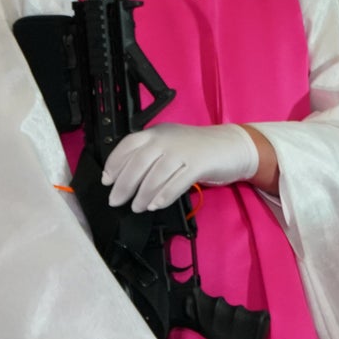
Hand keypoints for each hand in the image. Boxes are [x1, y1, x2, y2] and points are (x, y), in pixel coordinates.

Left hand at [103, 123, 258, 211]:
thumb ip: (149, 154)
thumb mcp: (170, 144)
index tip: (107, 181)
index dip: (114, 164)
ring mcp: (183, 151)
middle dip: (124, 185)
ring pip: (156, 176)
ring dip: (143, 195)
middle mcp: (167, 139)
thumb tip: (123, 177)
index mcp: (156, 132)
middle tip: (116, 201)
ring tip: (137, 206)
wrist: (232, 145)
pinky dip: (164, 196)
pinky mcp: (199, 164)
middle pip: (138, 163)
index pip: (128, 145)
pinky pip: (176, 183)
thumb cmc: (198, 148)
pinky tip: (156, 205)